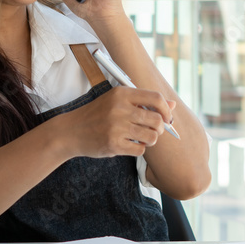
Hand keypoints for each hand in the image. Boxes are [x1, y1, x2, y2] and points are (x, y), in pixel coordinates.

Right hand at [53, 86, 176, 158]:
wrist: (72, 131)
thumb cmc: (97, 115)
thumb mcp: (117, 101)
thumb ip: (144, 101)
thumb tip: (172, 104)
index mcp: (122, 93)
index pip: (156, 98)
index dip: (167, 109)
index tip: (167, 118)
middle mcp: (120, 108)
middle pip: (157, 120)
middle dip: (159, 128)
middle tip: (152, 130)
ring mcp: (116, 127)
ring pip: (152, 136)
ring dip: (150, 140)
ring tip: (140, 137)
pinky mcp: (113, 144)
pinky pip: (140, 149)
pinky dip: (139, 149)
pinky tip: (129, 144)